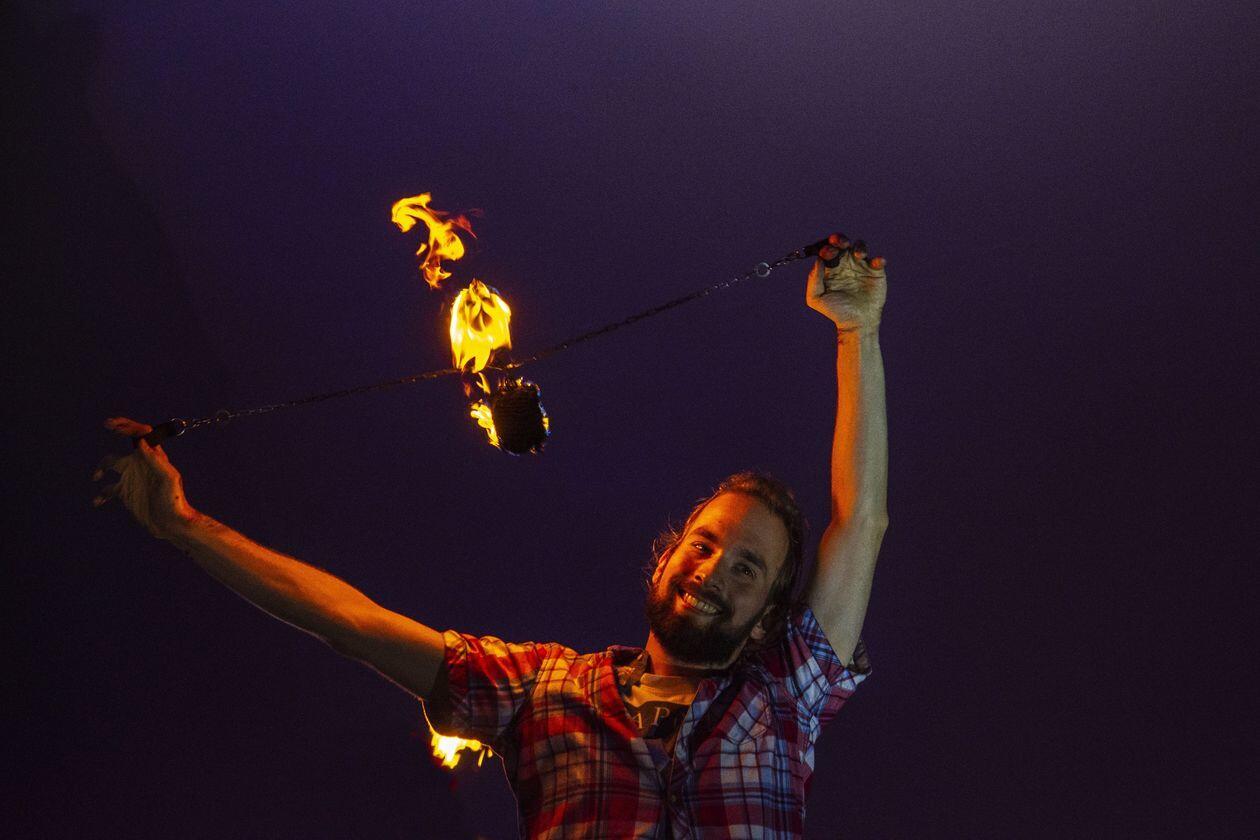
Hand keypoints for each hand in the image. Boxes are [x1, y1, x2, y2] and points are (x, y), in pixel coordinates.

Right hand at [93, 417, 196, 540]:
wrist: (170, 523)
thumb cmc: (174, 500)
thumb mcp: (167, 478)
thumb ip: (155, 460)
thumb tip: (142, 440)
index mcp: (152, 457)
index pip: (141, 435)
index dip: (129, 425)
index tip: (114, 424)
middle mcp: (141, 464)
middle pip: (126, 442)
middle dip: (118, 429)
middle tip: (107, 424)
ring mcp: (132, 477)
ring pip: (111, 465)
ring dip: (101, 468)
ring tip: (97, 478)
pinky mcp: (125, 493)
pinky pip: (108, 490)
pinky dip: (100, 494)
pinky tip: (97, 502)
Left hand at [806, 233, 886, 332]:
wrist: (856, 324)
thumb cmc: (835, 312)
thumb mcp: (816, 298)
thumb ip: (813, 279)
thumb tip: (817, 260)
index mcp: (830, 267)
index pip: (827, 250)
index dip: (827, 247)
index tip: (827, 252)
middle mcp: (845, 263)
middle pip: (843, 243)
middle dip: (840, 239)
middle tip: (840, 243)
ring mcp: (861, 266)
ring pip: (860, 247)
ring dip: (859, 247)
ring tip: (858, 255)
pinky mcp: (876, 272)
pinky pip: (878, 261)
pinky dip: (878, 259)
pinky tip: (876, 263)